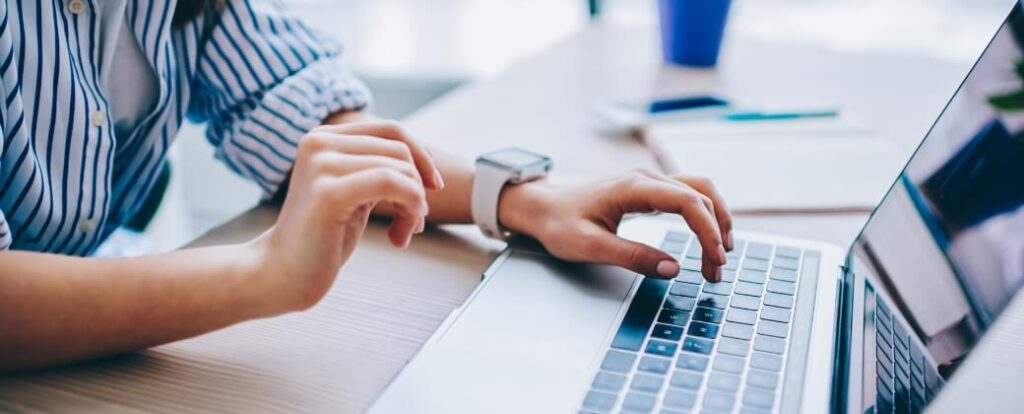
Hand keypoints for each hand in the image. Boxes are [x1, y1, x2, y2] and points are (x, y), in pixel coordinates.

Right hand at [250, 121, 443, 312]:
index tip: (433, 188)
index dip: (422, 157)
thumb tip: (426, 158)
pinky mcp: (328, 192)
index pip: (392, 130)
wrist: (281, 275)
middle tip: (412, 224)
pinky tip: (400, 238)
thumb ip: (378, 169)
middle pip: (400, 151)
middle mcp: (319, 142)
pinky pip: (393, 184)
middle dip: (419, 189)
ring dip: (415, 206)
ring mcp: (321, 164)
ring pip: (401, 170)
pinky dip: (410, 210)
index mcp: (324, 137)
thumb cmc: (322, 238)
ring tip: (404, 233)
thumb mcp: (354, 192)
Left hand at [499, 169, 732, 281]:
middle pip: (700, 195)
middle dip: (716, 231)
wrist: (541, 207)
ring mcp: (648, 181)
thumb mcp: (591, 247)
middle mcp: (646, 178)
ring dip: (715, 221)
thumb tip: (673, 269)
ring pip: (698, 192)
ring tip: (718, 256)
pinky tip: (706, 238)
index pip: (688, 202)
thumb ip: (633, 257)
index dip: (708, 231)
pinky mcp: (647, 190)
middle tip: (717, 269)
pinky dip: (703, 216)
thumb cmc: (560, 224)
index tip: (715, 260)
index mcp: (633, 187)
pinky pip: (687, 196)